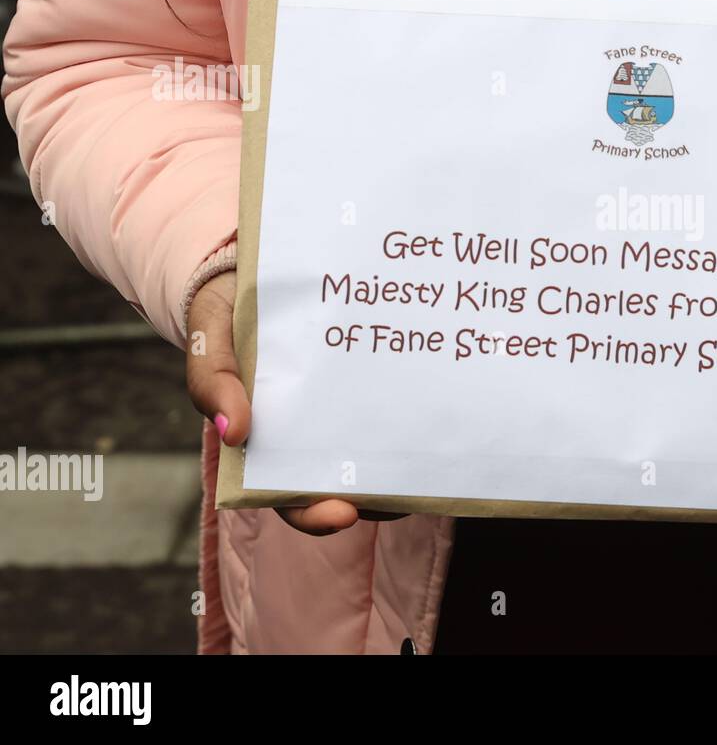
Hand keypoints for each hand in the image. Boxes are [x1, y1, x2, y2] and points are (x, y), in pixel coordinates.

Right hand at [186, 270, 405, 534]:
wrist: (252, 269)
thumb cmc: (226, 313)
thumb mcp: (209, 342)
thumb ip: (214, 383)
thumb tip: (236, 432)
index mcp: (268, 440)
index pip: (291, 496)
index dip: (316, 514)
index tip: (344, 514)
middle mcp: (311, 431)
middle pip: (344, 483)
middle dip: (372, 499)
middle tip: (396, 500)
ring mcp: (344, 405)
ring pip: (376, 450)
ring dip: (402, 465)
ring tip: (430, 465)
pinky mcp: (369, 377)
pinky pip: (395, 401)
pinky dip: (416, 412)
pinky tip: (440, 409)